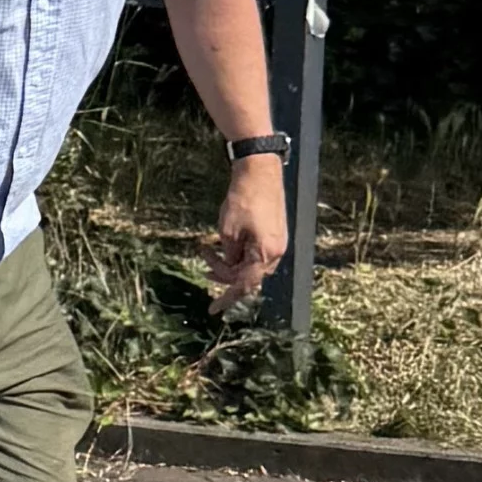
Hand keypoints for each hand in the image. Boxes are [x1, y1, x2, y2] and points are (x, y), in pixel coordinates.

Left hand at [211, 156, 288, 306]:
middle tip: (204, 262)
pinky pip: (256, 253)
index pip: (244, 285)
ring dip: (230, 263)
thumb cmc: (244, 200)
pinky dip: (239, 253)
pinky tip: (224, 245)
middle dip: (224, 274)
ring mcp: (278, 243)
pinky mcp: (275, 234)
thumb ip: (229, 257)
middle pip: (248, 276)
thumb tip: (230, 269)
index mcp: (265, 254)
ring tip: (209, 250)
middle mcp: (276, 252)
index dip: (226, 298)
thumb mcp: (228, 232)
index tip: (213, 310)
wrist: (260, 172)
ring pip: (251, 265)